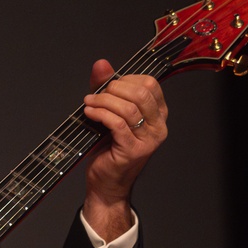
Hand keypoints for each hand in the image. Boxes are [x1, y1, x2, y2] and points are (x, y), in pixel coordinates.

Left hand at [81, 58, 167, 240]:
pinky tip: (89, 113)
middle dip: (114, 88)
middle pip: (141, 92)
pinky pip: (118, 124)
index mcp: (158, 114)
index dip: (126, 79)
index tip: (108, 85)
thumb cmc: (108, 149)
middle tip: (96, 93)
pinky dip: (100, 114)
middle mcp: (158, 126)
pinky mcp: (133, 150)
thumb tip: (101, 63)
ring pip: (128, 108)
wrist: (106, 184)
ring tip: (88, 103)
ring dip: (103, 101)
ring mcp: (148, 140)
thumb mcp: (108, 113)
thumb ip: (106, 88)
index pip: (150, 84)